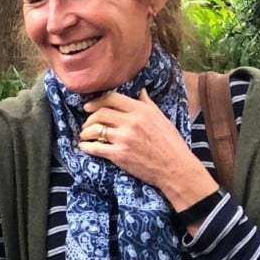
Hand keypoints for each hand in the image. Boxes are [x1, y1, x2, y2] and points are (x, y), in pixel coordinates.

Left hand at [78, 90, 216, 211]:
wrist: (175, 168)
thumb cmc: (171, 143)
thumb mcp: (161, 118)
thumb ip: (147, 104)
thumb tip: (140, 91)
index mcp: (141, 110)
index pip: (111, 98)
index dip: (96, 101)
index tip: (88, 107)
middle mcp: (131, 122)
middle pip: (100, 113)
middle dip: (89, 118)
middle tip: (86, 124)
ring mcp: (124, 138)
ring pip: (95, 129)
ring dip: (86, 132)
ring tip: (84, 135)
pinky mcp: (119, 155)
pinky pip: (96, 147)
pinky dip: (86, 147)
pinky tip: (83, 147)